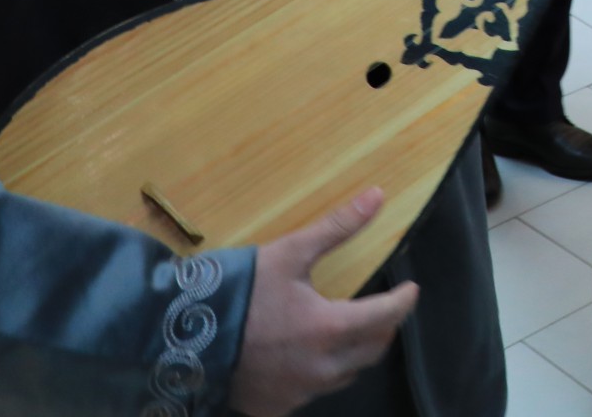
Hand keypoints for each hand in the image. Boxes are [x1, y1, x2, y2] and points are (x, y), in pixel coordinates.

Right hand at [227, 189, 419, 416]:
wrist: (179, 337)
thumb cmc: (238, 290)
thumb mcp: (289, 253)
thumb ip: (337, 227)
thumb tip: (377, 196)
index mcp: (329, 329)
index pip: (387, 316)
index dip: (404, 301)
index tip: (411, 289)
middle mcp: (321, 369)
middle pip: (372, 350)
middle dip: (383, 327)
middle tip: (382, 307)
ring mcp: (298, 394)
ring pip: (345, 374)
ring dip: (354, 351)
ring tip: (349, 328)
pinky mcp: (276, 408)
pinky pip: (313, 391)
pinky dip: (320, 371)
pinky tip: (309, 353)